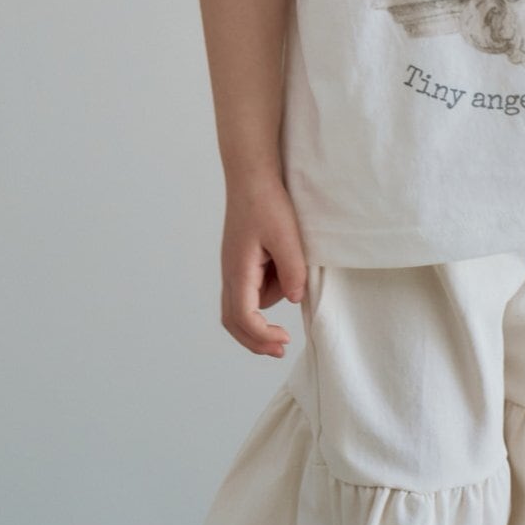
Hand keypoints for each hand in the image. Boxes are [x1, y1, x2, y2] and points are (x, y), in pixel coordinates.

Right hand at [220, 172, 307, 356]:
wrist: (252, 176)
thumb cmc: (267, 202)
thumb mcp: (286, 235)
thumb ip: (292, 270)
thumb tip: (294, 300)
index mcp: (238, 270)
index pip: (243, 317)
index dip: (262, 336)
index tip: (284, 340)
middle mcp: (230, 273)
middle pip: (233, 321)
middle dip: (255, 340)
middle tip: (281, 348)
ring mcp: (233, 267)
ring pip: (242, 305)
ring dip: (265, 309)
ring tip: (290, 276)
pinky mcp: (240, 261)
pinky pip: (249, 289)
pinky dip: (267, 291)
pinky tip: (283, 268)